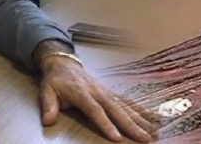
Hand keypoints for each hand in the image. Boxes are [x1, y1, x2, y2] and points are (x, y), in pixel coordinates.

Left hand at [38, 56, 156, 142]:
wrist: (64, 64)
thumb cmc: (56, 80)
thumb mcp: (47, 92)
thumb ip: (48, 106)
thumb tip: (48, 121)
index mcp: (82, 92)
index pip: (96, 110)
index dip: (106, 124)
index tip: (117, 137)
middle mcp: (98, 92)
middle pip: (117, 110)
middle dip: (132, 125)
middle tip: (144, 138)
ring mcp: (107, 91)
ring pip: (126, 106)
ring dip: (141, 119)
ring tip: (153, 132)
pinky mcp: (111, 93)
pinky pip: (128, 102)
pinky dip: (141, 111)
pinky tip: (152, 119)